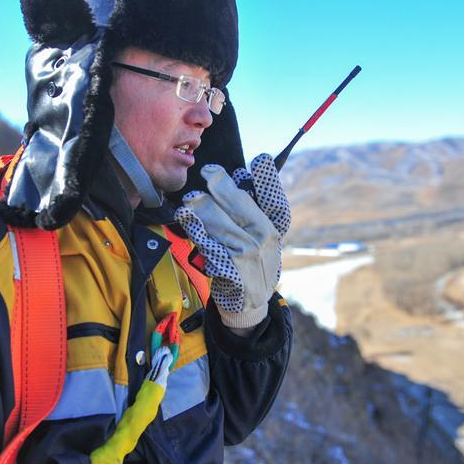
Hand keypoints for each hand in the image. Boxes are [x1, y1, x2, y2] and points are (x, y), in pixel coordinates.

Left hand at [175, 154, 290, 329]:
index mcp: (275, 227)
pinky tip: (188, 221)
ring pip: (223, 226)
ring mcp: (248, 256)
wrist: (249, 303)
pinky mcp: (231, 272)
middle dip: (224, 188)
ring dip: (204, 209)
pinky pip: (210, 248)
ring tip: (191, 199)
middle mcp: (265, 240)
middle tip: (209, 170)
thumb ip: (252, 207)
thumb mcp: (260, 235)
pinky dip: (198, 233)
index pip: (274, 200)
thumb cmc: (251, 260)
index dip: (268, 180)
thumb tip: (239, 173)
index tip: (259, 160)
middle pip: (243, 208)